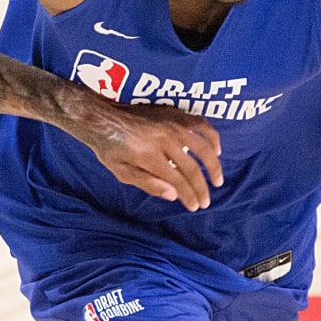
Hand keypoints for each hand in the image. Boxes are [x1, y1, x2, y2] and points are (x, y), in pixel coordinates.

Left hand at [73, 99, 223, 210]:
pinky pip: (201, 124)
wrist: (102, 117)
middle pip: (191, 168)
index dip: (189, 196)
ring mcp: (171, 124)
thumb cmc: (109, 148)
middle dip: (201, 188)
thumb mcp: (121, 172)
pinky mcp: (174, 113)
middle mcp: (163, 139)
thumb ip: (148, 184)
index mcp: (149, 155)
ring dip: (213, 166)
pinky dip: (212, 137)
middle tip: (206, 202)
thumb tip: (173, 195)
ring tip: (218, 181)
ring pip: (202, 147)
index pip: (178, 181)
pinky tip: (216, 150)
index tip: (195, 207)